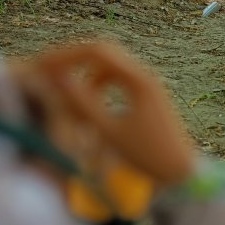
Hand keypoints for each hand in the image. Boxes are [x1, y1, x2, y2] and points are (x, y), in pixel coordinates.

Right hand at [12, 42, 195, 189]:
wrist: (181, 174)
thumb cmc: (147, 157)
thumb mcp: (109, 133)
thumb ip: (83, 104)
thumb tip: (58, 79)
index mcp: (138, 80)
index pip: (95, 51)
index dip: (66, 55)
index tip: (42, 65)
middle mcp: (145, 75)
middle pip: (102, 52)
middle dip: (73, 59)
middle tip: (46, 69)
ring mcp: (149, 84)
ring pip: (110, 65)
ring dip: (86, 71)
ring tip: (64, 86)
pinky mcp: (149, 95)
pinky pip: (119, 78)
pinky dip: (100, 83)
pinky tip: (88, 98)